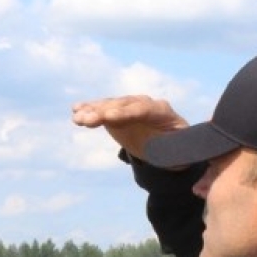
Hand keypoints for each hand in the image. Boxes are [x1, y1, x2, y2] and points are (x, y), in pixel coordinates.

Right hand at [71, 95, 190, 162]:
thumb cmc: (176, 149)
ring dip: (93, 111)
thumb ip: (177, 148)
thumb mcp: (181, 151)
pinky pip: (102, 110)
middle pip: (123, 106)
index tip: (110, 117)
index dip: (126, 113)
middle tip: (87, 119)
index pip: (143, 109)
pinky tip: (76, 111)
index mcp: (161, 112)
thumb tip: (177, 151)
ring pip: (110, 106)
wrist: (167, 145)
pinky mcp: (117, 114)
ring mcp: (129, 107)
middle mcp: (144, 105)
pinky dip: (90, 110)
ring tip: (77, 119)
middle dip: (105, 112)